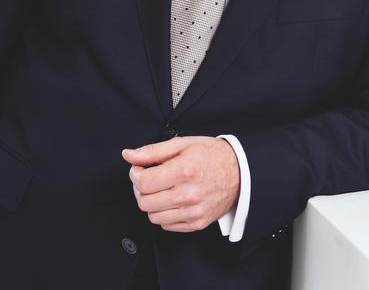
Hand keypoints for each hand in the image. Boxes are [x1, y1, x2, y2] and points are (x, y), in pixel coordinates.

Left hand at [122, 135, 239, 232]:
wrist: (240, 172)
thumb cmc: (211, 155)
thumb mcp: (182, 144)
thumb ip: (152, 151)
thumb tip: (128, 155)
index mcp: (183, 171)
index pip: (144, 183)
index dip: (135, 175)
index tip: (139, 169)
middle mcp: (188, 194)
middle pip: (145, 202)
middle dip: (140, 189)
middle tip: (148, 178)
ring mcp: (193, 212)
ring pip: (153, 217)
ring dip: (151, 202)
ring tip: (160, 189)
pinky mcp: (197, 224)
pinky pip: (167, 225)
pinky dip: (163, 213)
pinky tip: (171, 199)